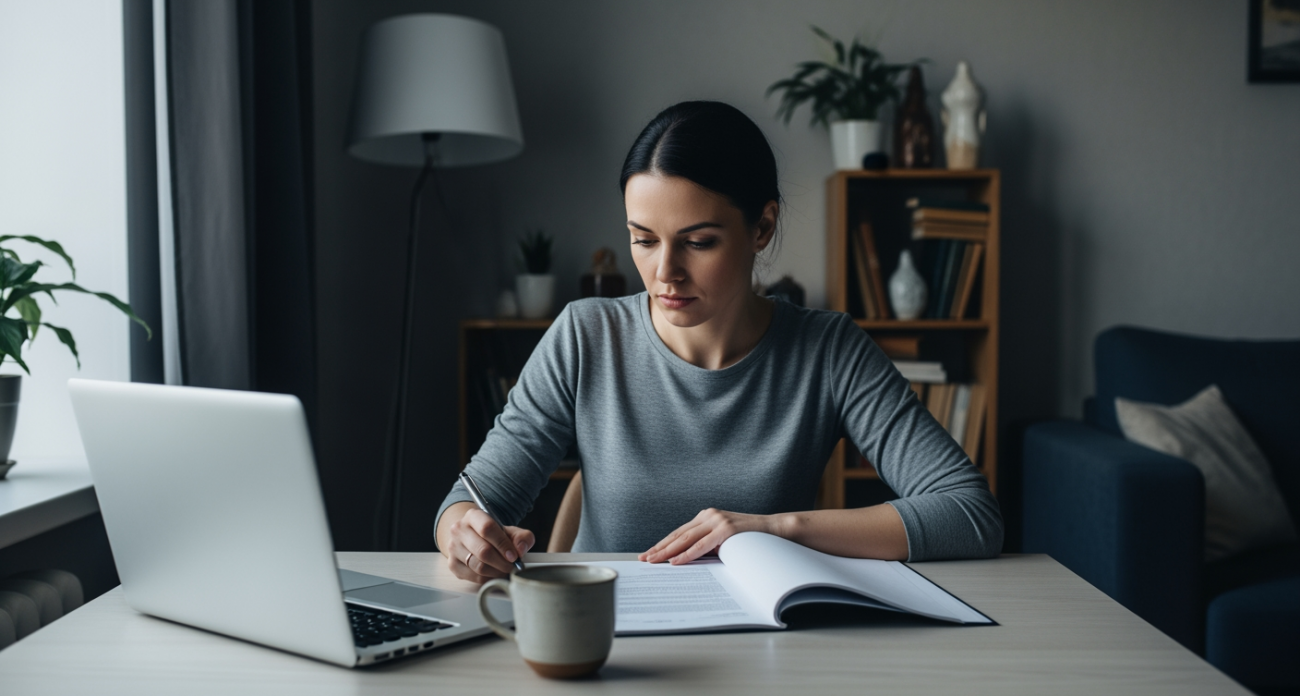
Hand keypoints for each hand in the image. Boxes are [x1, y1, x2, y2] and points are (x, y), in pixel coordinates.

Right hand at [443, 507, 534, 582]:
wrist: (472, 538)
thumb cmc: (493, 535)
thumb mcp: (510, 531)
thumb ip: (522, 537)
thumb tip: (521, 549)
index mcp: (473, 516)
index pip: (487, 528)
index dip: (503, 544)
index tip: (514, 556)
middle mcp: (459, 530)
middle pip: (483, 551)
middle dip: (502, 562)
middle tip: (512, 566)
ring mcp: (453, 548)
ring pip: (478, 566)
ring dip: (497, 571)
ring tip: (505, 569)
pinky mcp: (452, 564)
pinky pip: (474, 577)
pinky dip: (488, 578)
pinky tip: (495, 573)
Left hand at [639, 508, 774, 564]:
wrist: (775, 531)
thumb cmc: (749, 540)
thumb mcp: (723, 542)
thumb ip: (707, 546)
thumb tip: (684, 561)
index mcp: (707, 517)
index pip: (679, 532)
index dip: (662, 543)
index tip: (648, 553)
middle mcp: (709, 515)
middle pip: (679, 534)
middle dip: (660, 548)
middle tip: (644, 559)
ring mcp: (718, 520)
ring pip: (686, 538)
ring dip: (668, 551)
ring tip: (654, 561)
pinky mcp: (726, 529)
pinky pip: (701, 545)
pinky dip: (687, 554)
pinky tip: (675, 561)